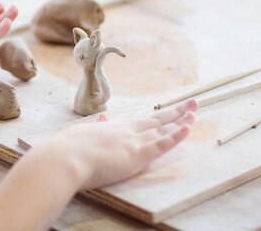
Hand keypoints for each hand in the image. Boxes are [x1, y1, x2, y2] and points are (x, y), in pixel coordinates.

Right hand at [34, 100, 196, 191]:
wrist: (66, 157)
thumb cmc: (69, 149)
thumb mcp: (84, 133)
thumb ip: (97, 126)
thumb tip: (103, 117)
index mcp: (114, 126)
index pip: (142, 119)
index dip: (158, 115)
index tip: (170, 108)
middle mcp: (127, 130)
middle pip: (157, 119)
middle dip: (176, 111)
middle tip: (192, 102)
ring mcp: (133, 141)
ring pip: (163, 128)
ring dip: (181, 120)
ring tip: (195, 111)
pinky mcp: (137, 154)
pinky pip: (162, 144)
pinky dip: (177, 136)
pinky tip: (189, 127)